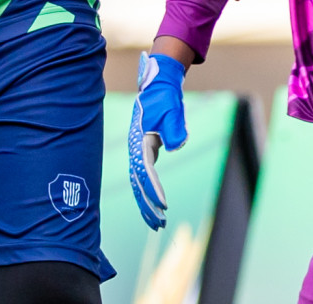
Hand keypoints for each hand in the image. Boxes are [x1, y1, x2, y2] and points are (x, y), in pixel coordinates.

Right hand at [128, 53, 187, 228]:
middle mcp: (136, 148)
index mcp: (140, 140)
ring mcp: (138, 150)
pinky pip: (144, 176)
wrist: (158, 86)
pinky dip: (148, 191)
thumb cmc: (165, 99)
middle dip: (147, 204)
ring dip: (146, 202)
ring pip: (138, 182)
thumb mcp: (172, 112)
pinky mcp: (144, 150)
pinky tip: (154, 203)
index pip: (145, 170)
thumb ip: (174, 129)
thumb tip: (176, 144)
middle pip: (138, 182)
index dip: (153, 188)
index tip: (163, 203)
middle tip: (158, 224)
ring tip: (156, 222)